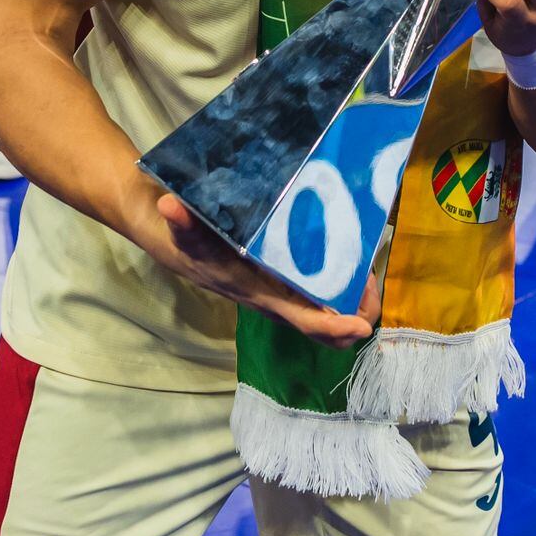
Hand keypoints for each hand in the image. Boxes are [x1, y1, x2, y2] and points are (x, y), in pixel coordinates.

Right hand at [148, 193, 373, 346]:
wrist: (178, 240)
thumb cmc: (189, 240)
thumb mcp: (184, 229)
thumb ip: (181, 221)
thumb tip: (169, 205)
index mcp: (263, 296)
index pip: (303, 322)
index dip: (334, 329)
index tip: (359, 325)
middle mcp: (280, 302)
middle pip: (330, 329)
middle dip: (359, 310)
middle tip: (366, 273)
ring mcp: (288, 296)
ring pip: (335, 311)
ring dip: (356, 293)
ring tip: (362, 257)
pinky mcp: (290, 284)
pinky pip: (327, 293)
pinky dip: (346, 279)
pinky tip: (348, 251)